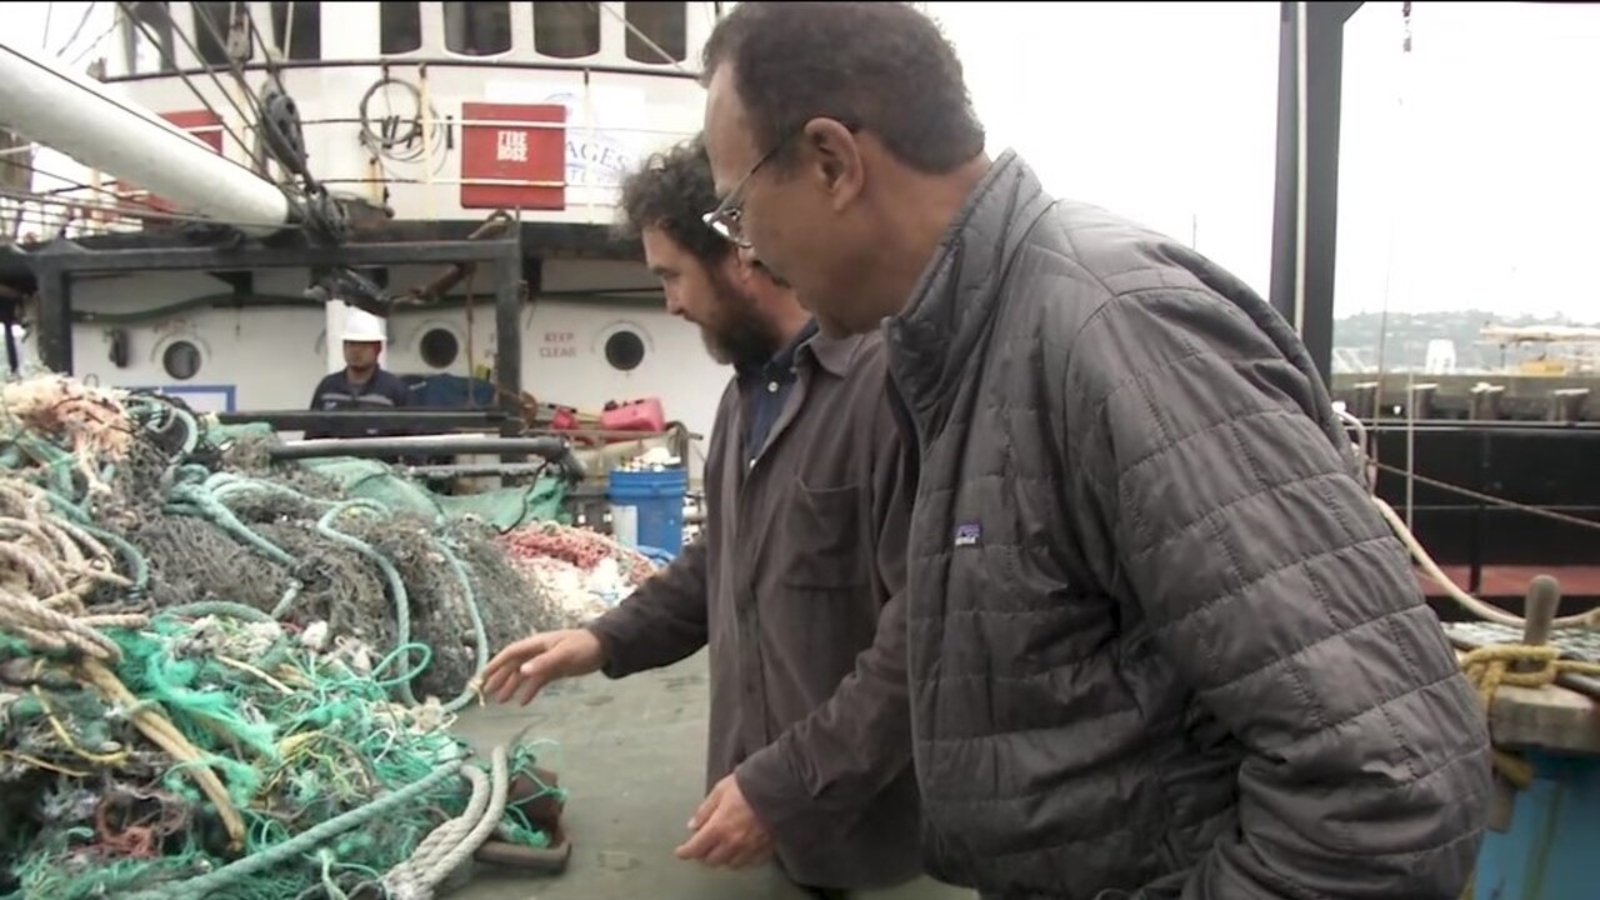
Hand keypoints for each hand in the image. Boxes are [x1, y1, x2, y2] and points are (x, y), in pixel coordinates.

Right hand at [478, 629, 605, 705]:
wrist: (603, 647)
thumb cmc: (583, 646)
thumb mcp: (563, 654)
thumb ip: (543, 663)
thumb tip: (522, 671)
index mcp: (536, 644)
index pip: (511, 654)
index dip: (496, 664)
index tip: (483, 677)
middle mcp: (537, 652)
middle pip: (513, 665)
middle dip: (499, 678)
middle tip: (486, 693)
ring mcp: (545, 661)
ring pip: (523, 675)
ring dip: (512, 686)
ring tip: (501, 701)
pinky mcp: (554, 670)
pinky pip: (537, 681)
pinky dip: (529, 690)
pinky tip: (522, 702)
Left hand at [674, 774, 773, 869]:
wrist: (779, 786)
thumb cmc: (748, 785)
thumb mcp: (720, 790)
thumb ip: (705, 810)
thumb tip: (693, 826)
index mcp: (718, 827)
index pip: (696, 847)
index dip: (685, 852)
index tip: (681, 852)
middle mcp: (733, 842)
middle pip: (712, 860)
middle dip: (703, 855)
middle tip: (702, 847)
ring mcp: (750, 848)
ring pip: (730, 864)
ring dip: (722, 858)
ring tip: (721, 849)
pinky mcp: (765, 848)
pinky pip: (750, 863)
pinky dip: (742, 860)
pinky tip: (740, 851)